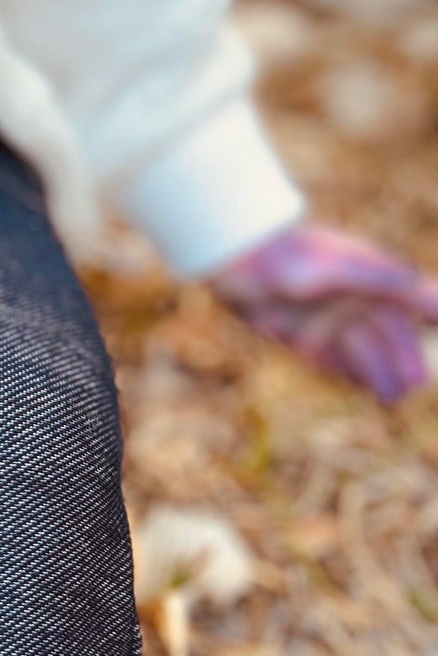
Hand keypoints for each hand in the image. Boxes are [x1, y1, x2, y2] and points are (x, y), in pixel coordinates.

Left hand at [211, 223, 437, 402]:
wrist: (238, 260)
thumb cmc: (294, 258)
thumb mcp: (348, 270)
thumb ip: (393, 285)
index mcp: (368, 275)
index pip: (406, 302)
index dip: (421, 323)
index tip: (433, 338)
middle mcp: (350, 298)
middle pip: (384, 334)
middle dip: (400, 358)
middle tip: (414, 385)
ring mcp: (325, 318)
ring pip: (360, 351)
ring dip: (376, 372)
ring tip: (392, 397)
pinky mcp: (300, 335)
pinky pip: (330, 359)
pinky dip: (345, 371)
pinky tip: (359, 385)